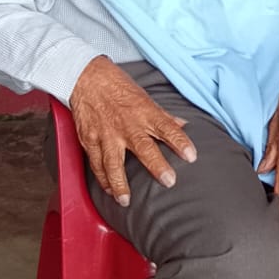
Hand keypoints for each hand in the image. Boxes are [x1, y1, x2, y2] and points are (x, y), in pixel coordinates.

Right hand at [69, 56, 197, 205]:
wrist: (86, 78)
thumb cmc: (118, 86)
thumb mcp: (145, 97)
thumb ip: (163, 116)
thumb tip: (183, 125)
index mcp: (144, 112)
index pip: (167, 128)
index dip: (180, 142)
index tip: (191, 155)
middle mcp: (126, 125)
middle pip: (144, 147)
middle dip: (157, 165)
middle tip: (169, 181)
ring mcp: (106, 134)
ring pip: (113, 162)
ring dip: (120, 183)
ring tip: (126, 200)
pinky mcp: (90, 139)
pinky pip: (96, 163)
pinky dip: (102, 178)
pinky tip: (109, 190)